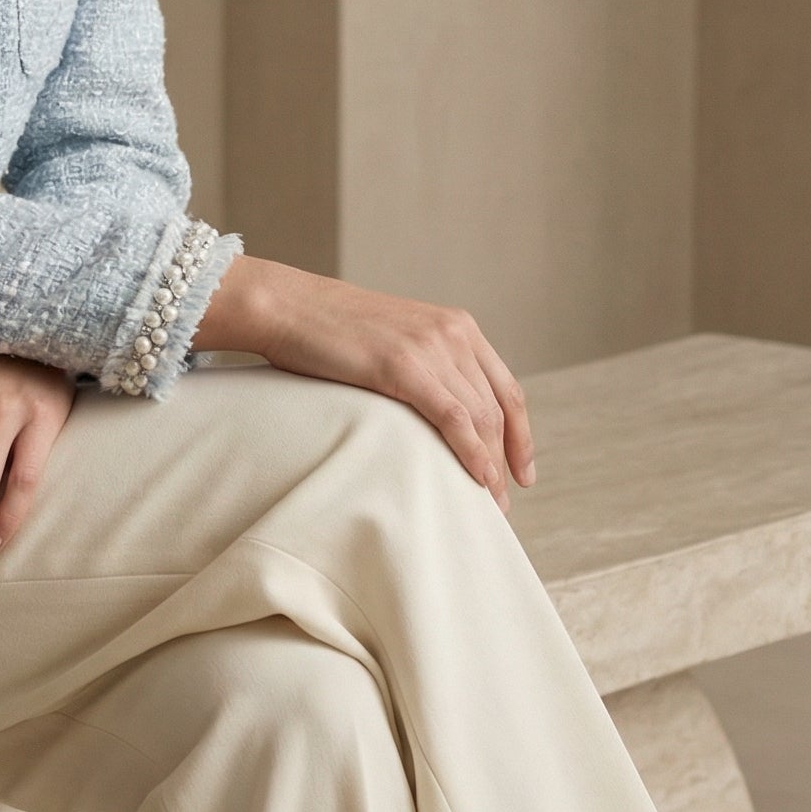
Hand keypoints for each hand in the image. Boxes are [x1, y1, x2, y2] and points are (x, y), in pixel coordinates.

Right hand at [197, 257, 534, 515]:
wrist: (288, 307)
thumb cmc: (328, 330)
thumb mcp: (393, 340)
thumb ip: (423, 365)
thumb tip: (436, 414)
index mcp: (456, 325)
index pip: (506, 388)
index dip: (521, 434)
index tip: (522, 471)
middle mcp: (452, 334)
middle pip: (497, 409)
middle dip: (506, 460)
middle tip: (502, 503)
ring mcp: (430, 348)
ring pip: (480, 418)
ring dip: (491, 466)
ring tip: (490, 504)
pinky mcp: (404, 366)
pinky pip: (453, 418)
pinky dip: (472, 453)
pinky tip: (479, 480)